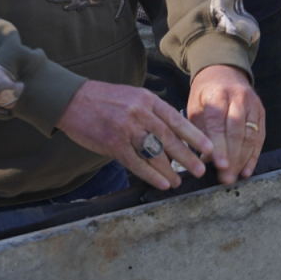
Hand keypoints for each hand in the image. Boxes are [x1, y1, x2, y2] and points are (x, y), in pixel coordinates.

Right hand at [56, 80, 212, 190]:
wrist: (72, 99)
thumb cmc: (103, 99)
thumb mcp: (132, 96)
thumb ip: (150, 111)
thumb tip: (170, 132)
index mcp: (146, 99)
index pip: (176, 119)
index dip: (194, 135)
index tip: (208, 149)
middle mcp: (139, 112)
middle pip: (169, 137)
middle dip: (187, 156)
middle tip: (199, 170)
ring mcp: (126, 128)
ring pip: (154, 152)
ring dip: (169, 169)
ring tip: (178, 181)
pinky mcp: (113, 143)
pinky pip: (136, 162)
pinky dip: (150, 175)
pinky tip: (161, 183)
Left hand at [185, 64, 263, 184]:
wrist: (224, 71)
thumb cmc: (206, 95)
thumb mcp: (196, 106)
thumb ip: (199, 130)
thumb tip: (206, 158)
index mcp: (217, 95)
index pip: (218, 123)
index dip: (219, 146)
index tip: (218, 166)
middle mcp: (238, 98)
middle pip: (237, 132)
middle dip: (232, 157)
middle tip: (225, 178)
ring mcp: (253, 105)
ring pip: (251, 136)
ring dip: (243, 160)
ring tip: (234, 177)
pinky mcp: (261, 112)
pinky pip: (260, 137)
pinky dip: (254, 156)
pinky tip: (246, 170)